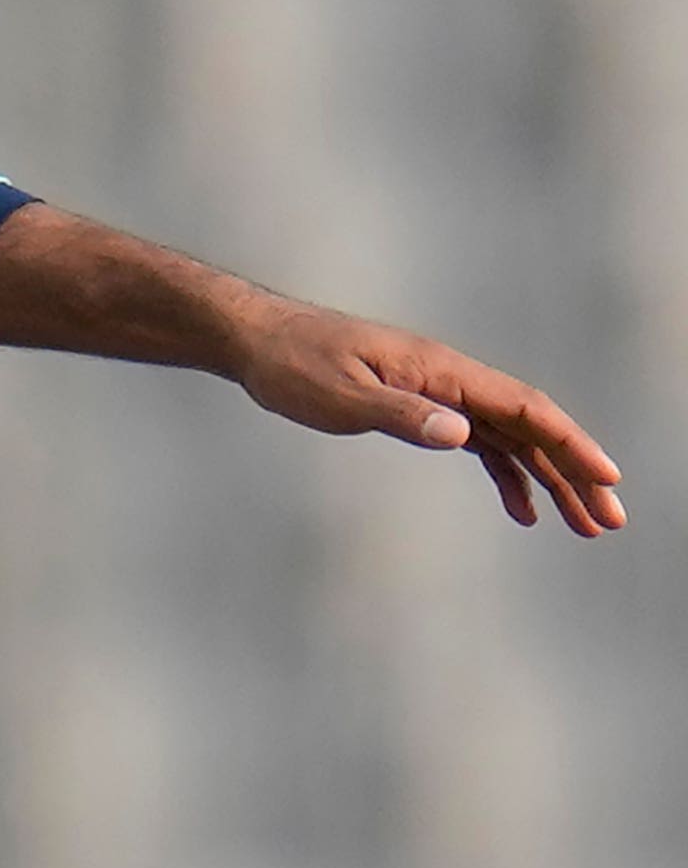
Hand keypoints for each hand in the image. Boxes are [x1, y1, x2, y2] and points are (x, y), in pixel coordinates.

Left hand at [225, 297, 625, 534]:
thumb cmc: (294, 364)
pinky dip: (507, 475)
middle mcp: (452, 381)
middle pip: (532, 428)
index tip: (607, 478)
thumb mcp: (342, 395)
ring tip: (583, 524)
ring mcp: (440, 394)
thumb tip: (462, 435)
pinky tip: (522, 510)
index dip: (571, 443)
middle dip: (575, 473)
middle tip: (609, 521)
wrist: (259, 342)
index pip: (526, 408)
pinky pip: (481, 444)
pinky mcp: (422, 408)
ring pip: (513, 439)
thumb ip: (401, 415)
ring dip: (550, 480)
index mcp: (443, 372)